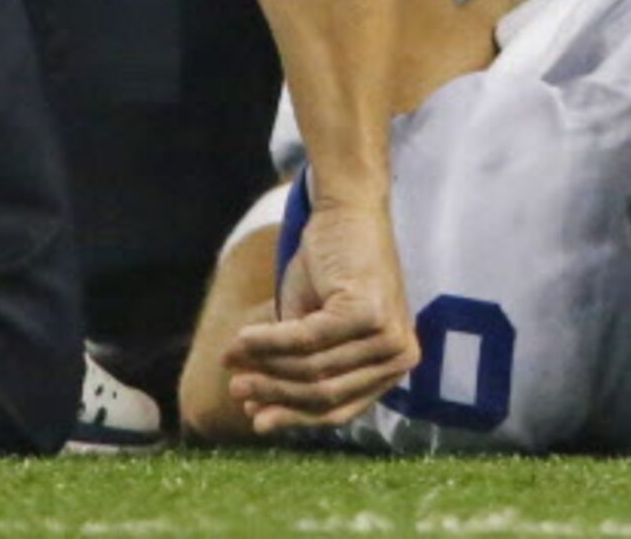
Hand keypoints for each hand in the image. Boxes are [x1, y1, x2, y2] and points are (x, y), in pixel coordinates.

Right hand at [222, 199, 418, 431]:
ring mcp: (390, 336)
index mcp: (391, 368)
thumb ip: (292, 372)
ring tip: (230, 360)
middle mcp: (400, 358)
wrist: (346, 212)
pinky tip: (242, 339)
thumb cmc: (328, 272)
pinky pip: (307, 340)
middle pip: (325, 394)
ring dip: (265, 366)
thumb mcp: (309, 332)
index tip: (254, 419)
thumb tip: (254, 417)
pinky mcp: (370, 313)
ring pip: (312, 368)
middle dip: (274, 393)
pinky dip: (270, 341)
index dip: (293, 416)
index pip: (338, 409)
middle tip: (234, 390)